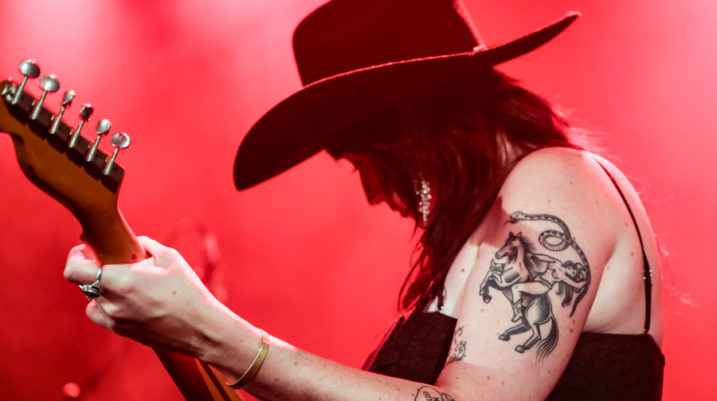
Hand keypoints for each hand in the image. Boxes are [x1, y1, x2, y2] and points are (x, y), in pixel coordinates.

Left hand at [64, 236, 225, 357]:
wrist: (200, 327)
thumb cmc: (187, 290)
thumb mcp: (169, 257)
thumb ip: (145, 245)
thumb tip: (133, 243)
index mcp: (120, 280)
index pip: (74, 271)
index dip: (75, 257)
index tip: (84, 251)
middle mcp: (112, 302)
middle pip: (86, 282)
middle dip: (96, 269)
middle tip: (114, 262)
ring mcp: (114, 319)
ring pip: (94, 298)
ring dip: (103, 287)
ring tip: (127, 283)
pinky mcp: (121, 331)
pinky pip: (102, 314)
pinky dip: (108, 304)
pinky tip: (128, 299)